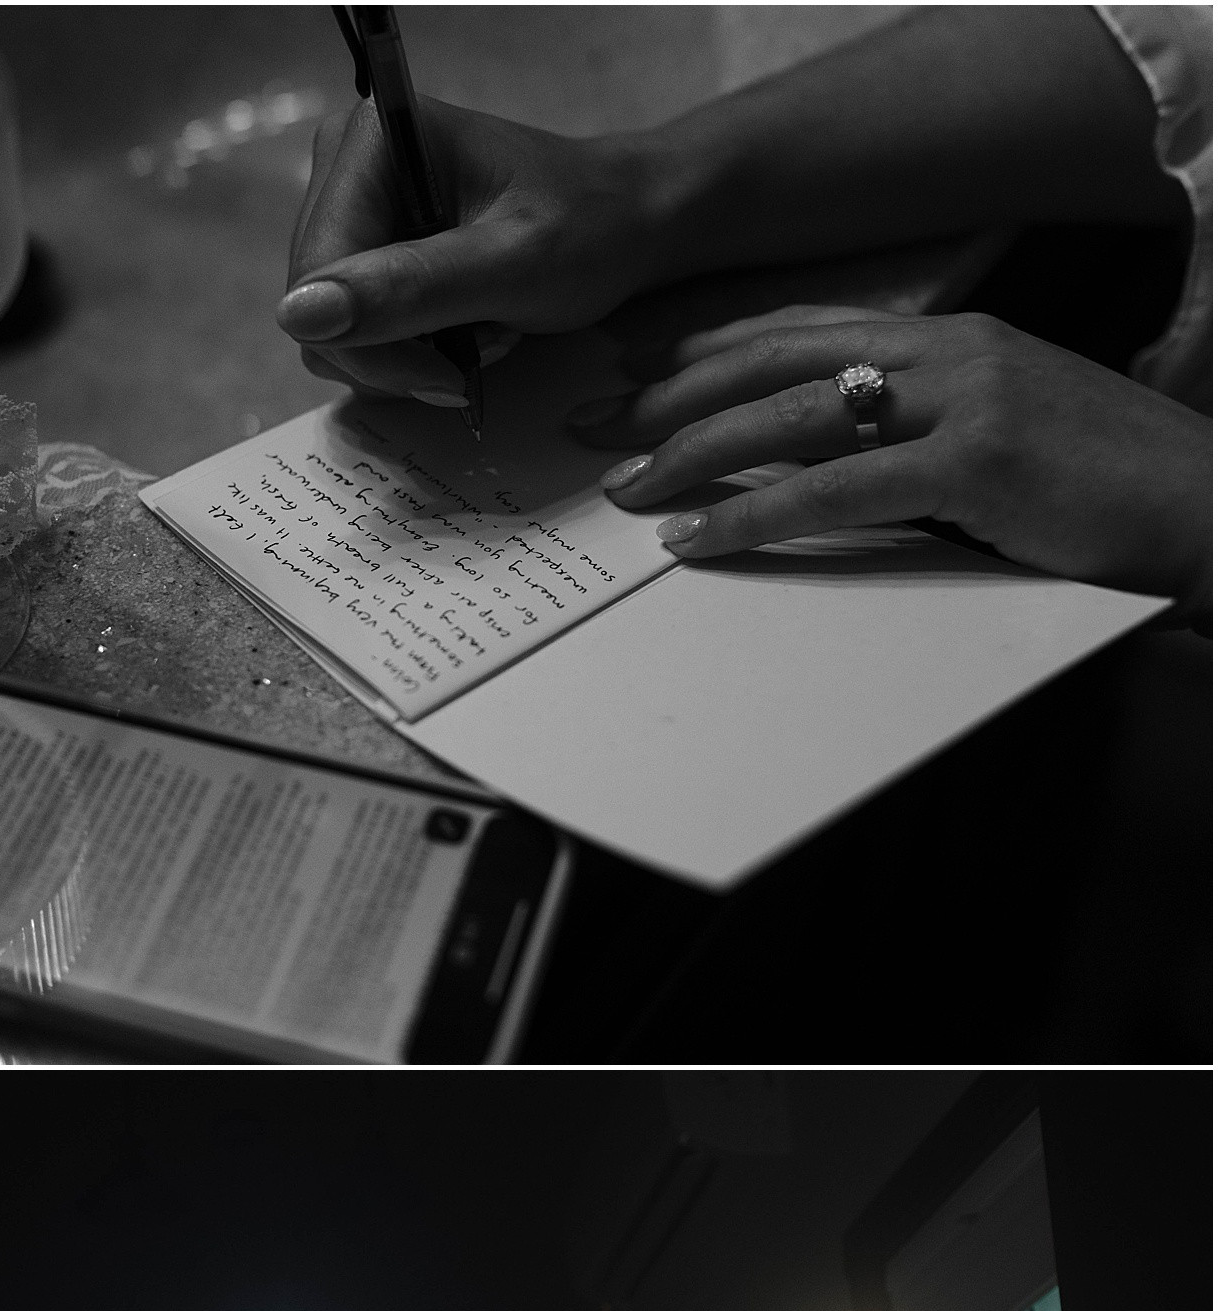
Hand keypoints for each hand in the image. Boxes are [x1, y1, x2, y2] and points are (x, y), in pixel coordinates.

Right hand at [281, 98, 666, 402]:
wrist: (624, 222)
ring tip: (481, 329)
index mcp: (371, 143)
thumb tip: (299, 316)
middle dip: (396, 350)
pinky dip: (410, 348)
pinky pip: (356, 328)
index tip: (452, 376)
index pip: (316, 278)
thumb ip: (409, 288)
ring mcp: (352, 207)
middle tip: (481, 343)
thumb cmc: (588, 230)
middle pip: (317, 307)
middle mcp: (345, 165)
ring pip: (332, 328)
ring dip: (408, 354)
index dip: (371, 346)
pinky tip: (464, 328)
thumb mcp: (510, 267)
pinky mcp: (367, 246)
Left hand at [571, 309, 1211, 607]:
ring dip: (695, 454)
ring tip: (627, 488)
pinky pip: (834, 490)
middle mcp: (952, 351)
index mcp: (955, 338)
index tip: (638, 376)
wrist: (1210, 507)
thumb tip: (836, 467)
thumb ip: (923, 437)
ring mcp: (966, 400)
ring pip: (793, 417)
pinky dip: (754, 516)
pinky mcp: (979, 462)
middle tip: (595, 426)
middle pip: (779, 361)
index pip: (804, 330)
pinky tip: (699, 539)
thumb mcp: (1005, 441)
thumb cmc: (1109, 491)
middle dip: (673, 393)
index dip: (712, 351)